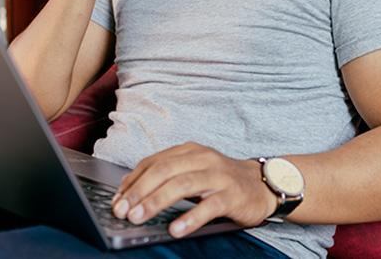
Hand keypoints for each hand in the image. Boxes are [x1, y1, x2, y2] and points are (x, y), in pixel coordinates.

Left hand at [110, 142, 275, 237]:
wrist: (262, 184)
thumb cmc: (221, 180)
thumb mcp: (192, 172)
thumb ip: (165, 178)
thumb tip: (129, 193)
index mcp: (188, 151)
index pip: (153, 163)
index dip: (132, 181)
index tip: (117, 200)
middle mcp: (202, 159)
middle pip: (163, 171)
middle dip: (139, 191)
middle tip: (122, 211)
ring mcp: (218, 176)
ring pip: (182, 185)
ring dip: (156, 202)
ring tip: (139, 217)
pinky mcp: (232, 195)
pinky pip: (208, 206)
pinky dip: (190, 218)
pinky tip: (176, 229)